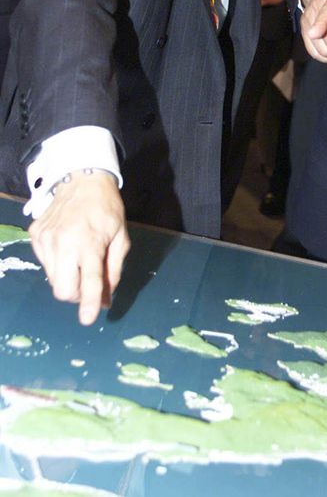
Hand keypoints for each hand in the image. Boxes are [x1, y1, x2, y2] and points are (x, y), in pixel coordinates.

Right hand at [29, 171, 129, 325]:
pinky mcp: (35, 235)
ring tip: (78, 260)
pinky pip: (44, 263)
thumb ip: (113, 271)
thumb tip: (105, 301)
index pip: (88, 281)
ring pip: (51, 279)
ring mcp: (46, 239)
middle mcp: (63, 242)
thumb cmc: (107, 208)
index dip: (88, 304)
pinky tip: (67, 247)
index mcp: (89, 243)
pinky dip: (57, 264)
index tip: (88, 319)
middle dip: (75, 295)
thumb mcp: (120, 238)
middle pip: (62, 289)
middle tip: (86, 285)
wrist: (82, 178)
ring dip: (66, 279)